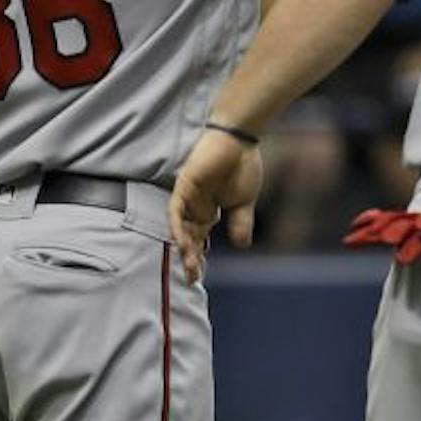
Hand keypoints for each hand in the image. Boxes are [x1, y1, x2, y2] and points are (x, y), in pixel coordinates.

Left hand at [169, 129, 263, 282]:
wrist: (239, 141)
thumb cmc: (243, 166)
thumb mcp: (244, 202)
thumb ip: (240, 223)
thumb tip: (241, 246)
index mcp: (208, 211)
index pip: (199, 238)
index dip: (198, 256)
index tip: (199, 275)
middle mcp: (195, 207)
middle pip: (188, 237)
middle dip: (190, 258)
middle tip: (192, 278)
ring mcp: (188, 198)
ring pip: (180, 227)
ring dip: (184, 246)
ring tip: (190, 266)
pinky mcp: (184, 187)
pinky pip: (176, 210)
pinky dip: (178, 226)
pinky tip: (181, 242)